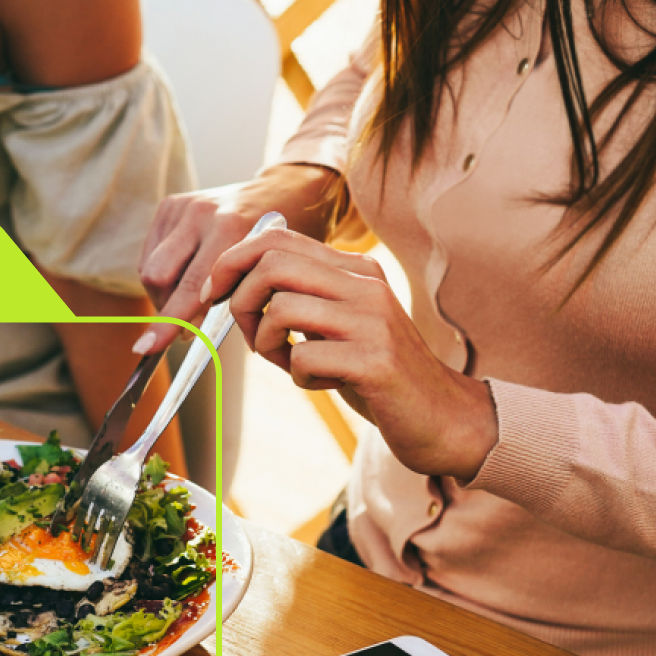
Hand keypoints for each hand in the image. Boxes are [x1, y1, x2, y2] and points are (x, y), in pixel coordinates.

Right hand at [135, 164, 337, 356]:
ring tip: (189, 301)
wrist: (284, 192)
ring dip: (163, 295)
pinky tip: (186, 276)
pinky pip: (150, 254)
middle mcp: (202, 213)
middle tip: (186, 327)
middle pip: (158, 277)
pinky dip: (164, 275)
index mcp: (231, 229)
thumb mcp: (266, 272)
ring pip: (149, 268)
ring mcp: (184, 206)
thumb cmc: (279, 243)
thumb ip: (233, 298)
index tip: (146, 348)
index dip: (168, 322)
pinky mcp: (171, 204)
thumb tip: (190, 332)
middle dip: (165, 309)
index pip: (189, 287)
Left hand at [206, 228, 498, 479]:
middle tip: (253, 335)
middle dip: (241, 301)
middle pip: (273, 265)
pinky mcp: (375, 361)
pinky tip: (322, 382)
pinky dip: (298, 375)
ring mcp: (372, 321)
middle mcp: (365, 285)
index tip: (215, 292)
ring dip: (267, 344)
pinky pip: (302, 357)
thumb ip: (300, 298)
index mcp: (355, 269)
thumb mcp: (337, 323)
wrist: (440, 416)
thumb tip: (234, 284)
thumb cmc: (375, 372)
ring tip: (289, 362)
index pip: (277, 239)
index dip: (232, 262)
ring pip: (281, 309)